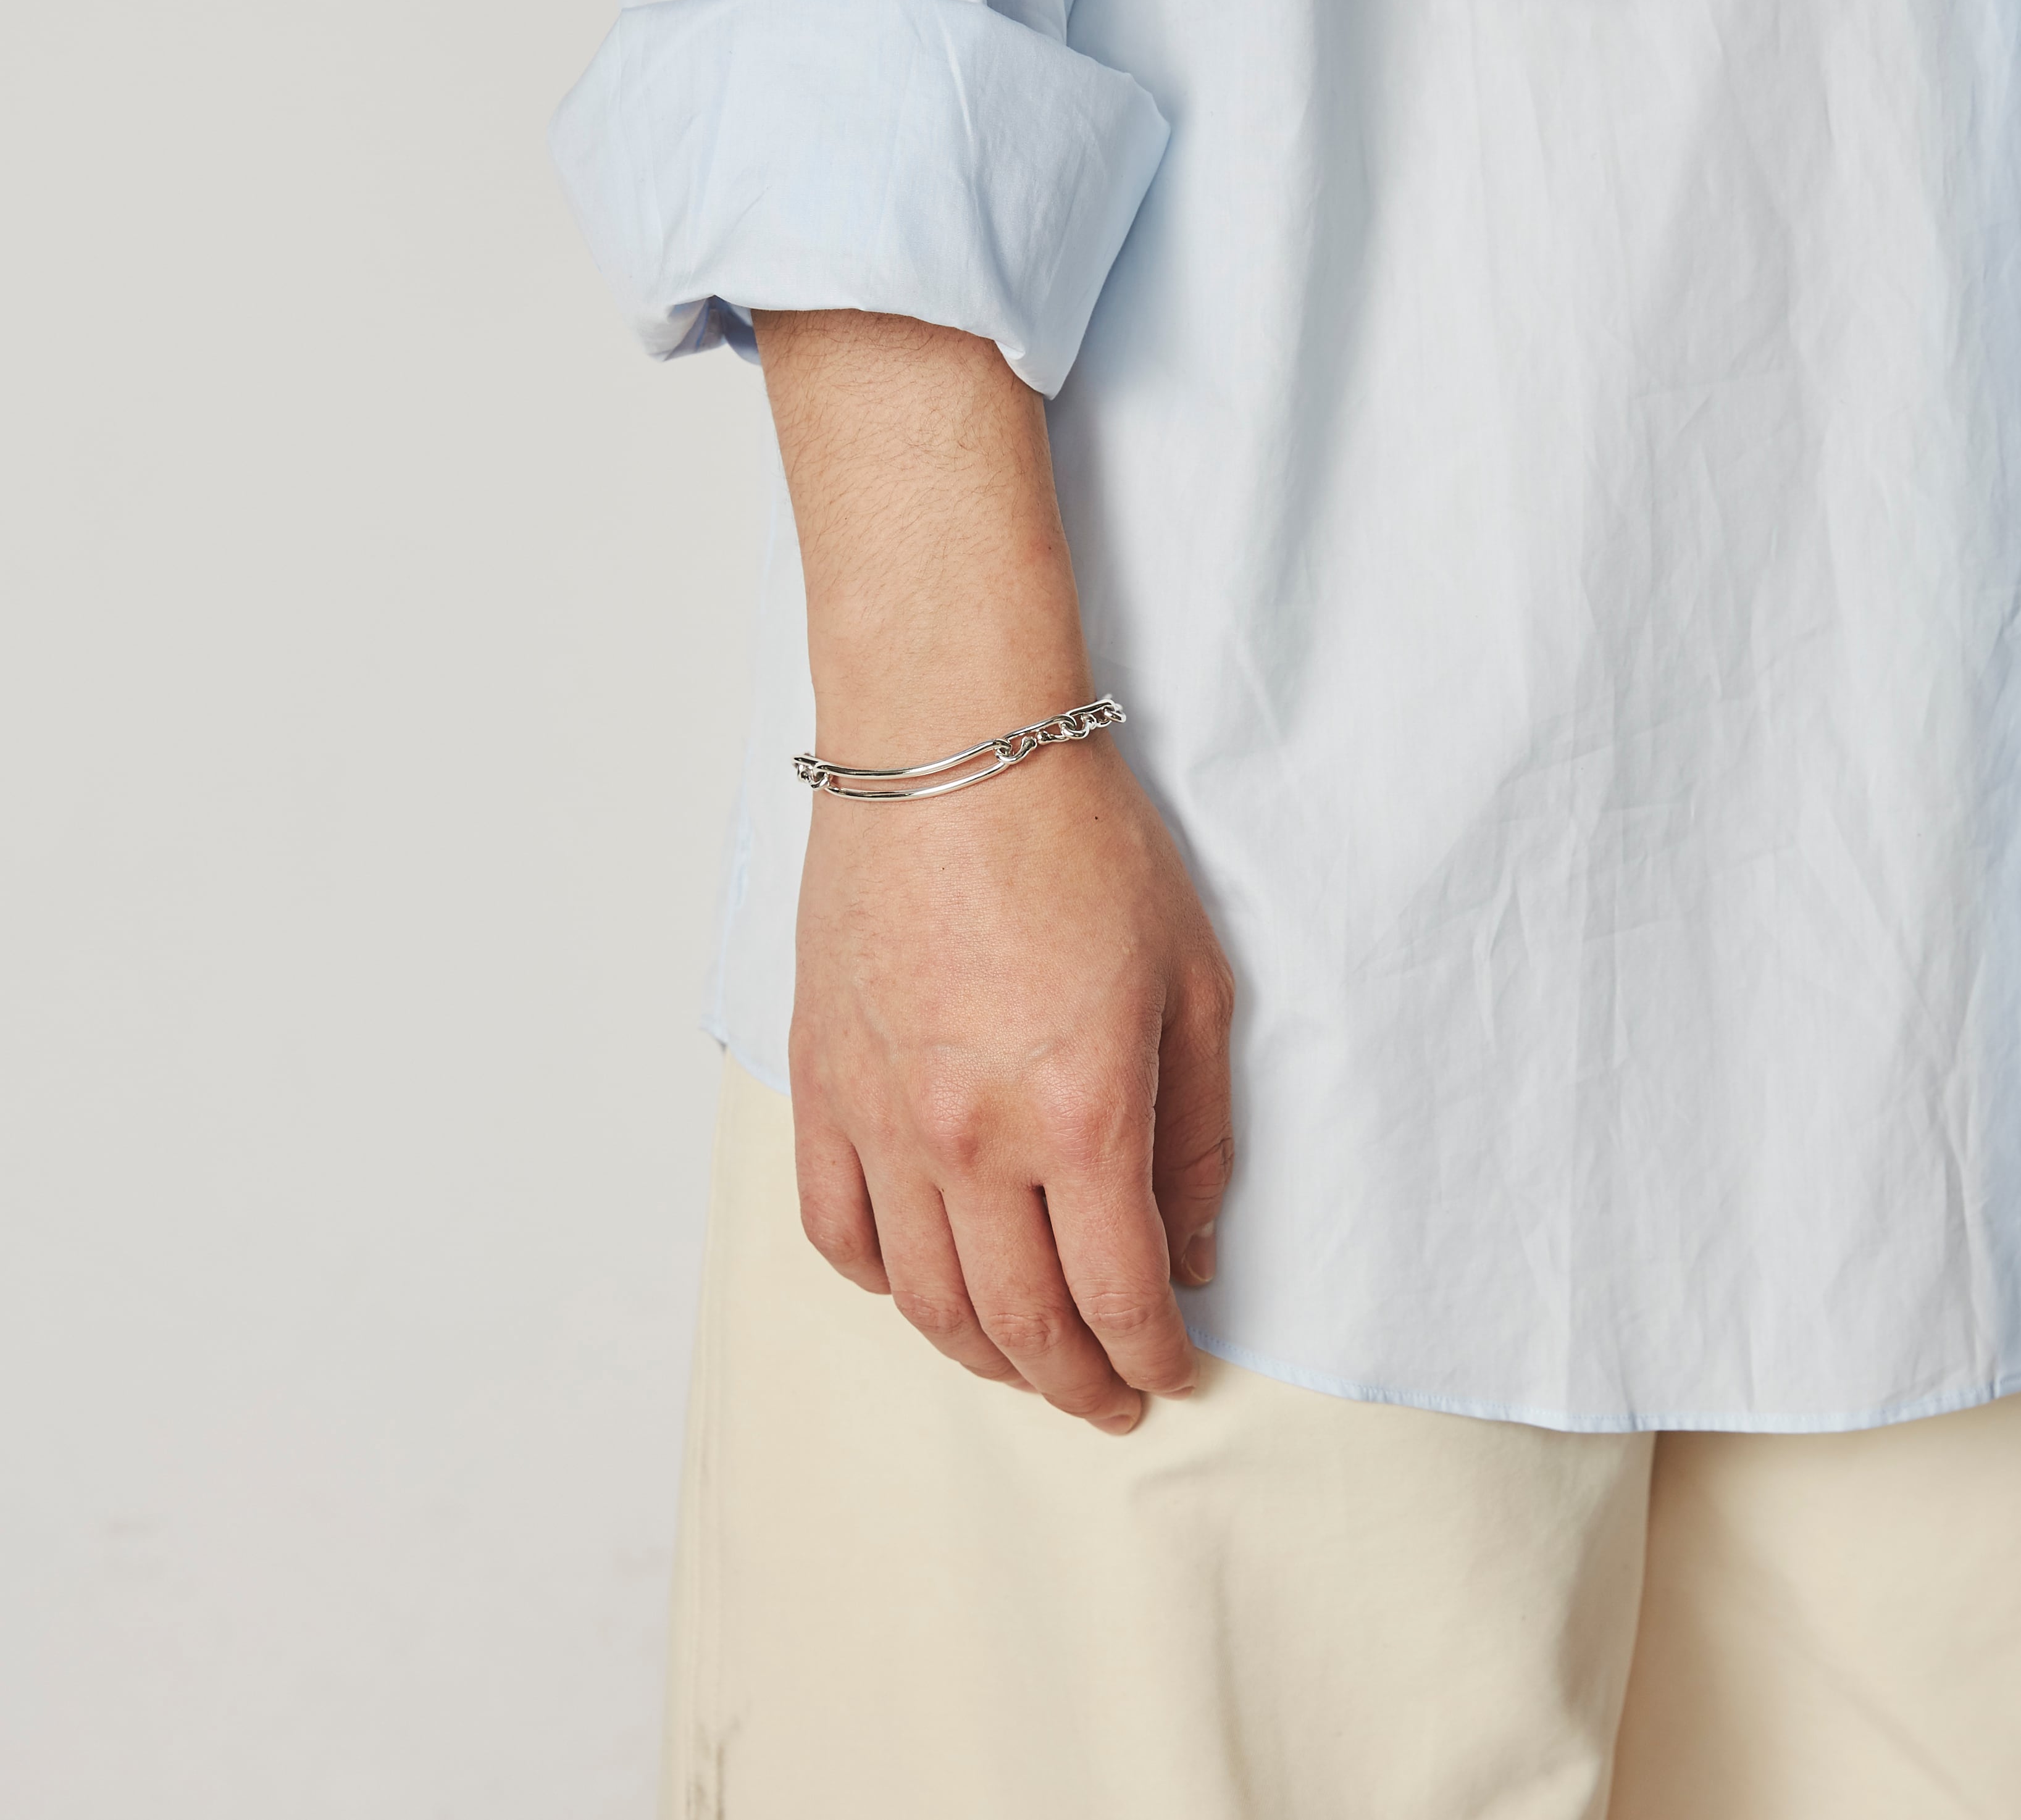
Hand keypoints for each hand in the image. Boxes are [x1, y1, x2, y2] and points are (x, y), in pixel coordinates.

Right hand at [790, 732, 1234, 1432]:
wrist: (953, 750)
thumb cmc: (1084, 847)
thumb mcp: (1193, 982)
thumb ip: (1200, 1134)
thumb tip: (1190, 1252)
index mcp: (1084, 1115)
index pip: (1120, 1297)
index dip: (1152, 1359)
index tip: (1172, 1372)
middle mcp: (973, 1140)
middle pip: (1021, 1323)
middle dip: (1075, 1383)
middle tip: (1107, 1398)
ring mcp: (882, 1118)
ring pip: (924, 1297)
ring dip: (981, 1354)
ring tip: (1022, 1364)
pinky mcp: (822, 1083)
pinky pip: (833, 1225)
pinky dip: (877, 1281)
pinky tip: (917, 1285)